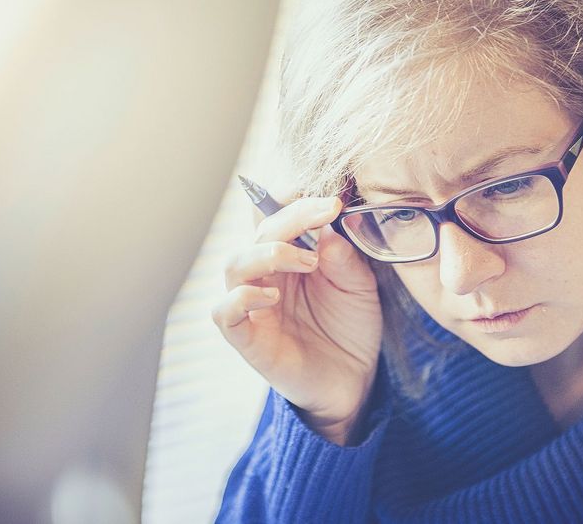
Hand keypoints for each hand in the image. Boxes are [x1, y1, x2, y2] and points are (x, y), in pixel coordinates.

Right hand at [215, 195, 382, 443]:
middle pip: (258, 232)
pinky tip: (273, 298)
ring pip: (235, 264)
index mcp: (290, 255)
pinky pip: (223, 312)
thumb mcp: (359, 285)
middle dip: (291, 218)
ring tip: (308, 261)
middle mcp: (266, 275)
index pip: (278, 215)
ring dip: (267, 252)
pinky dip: (241, 299)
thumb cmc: (350, 326)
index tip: (332, 201)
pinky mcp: (247, 338)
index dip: (298, 201)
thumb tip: (328, 228)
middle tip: (325, 215)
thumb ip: (345, 257)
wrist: (354, 380)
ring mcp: (253, 305)